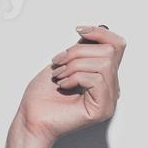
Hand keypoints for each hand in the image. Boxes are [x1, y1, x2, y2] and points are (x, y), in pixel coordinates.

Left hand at [17, 24, 125, 142]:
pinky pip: (97, 79)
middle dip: (77, 52)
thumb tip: (93, 32)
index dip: (100, 33)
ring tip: (59, 76)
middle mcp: (110, 87)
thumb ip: (81, 50)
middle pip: (109, 51)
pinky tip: (63, 86)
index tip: (79, 29)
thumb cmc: (42, 95)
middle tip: (58, 63)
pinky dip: (75, 77)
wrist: (31, 117)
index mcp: (102, 75)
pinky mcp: (102, 109)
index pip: (116, 46)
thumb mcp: (63, 63)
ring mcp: (108, 99)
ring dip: (73, 65)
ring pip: (103, 64)